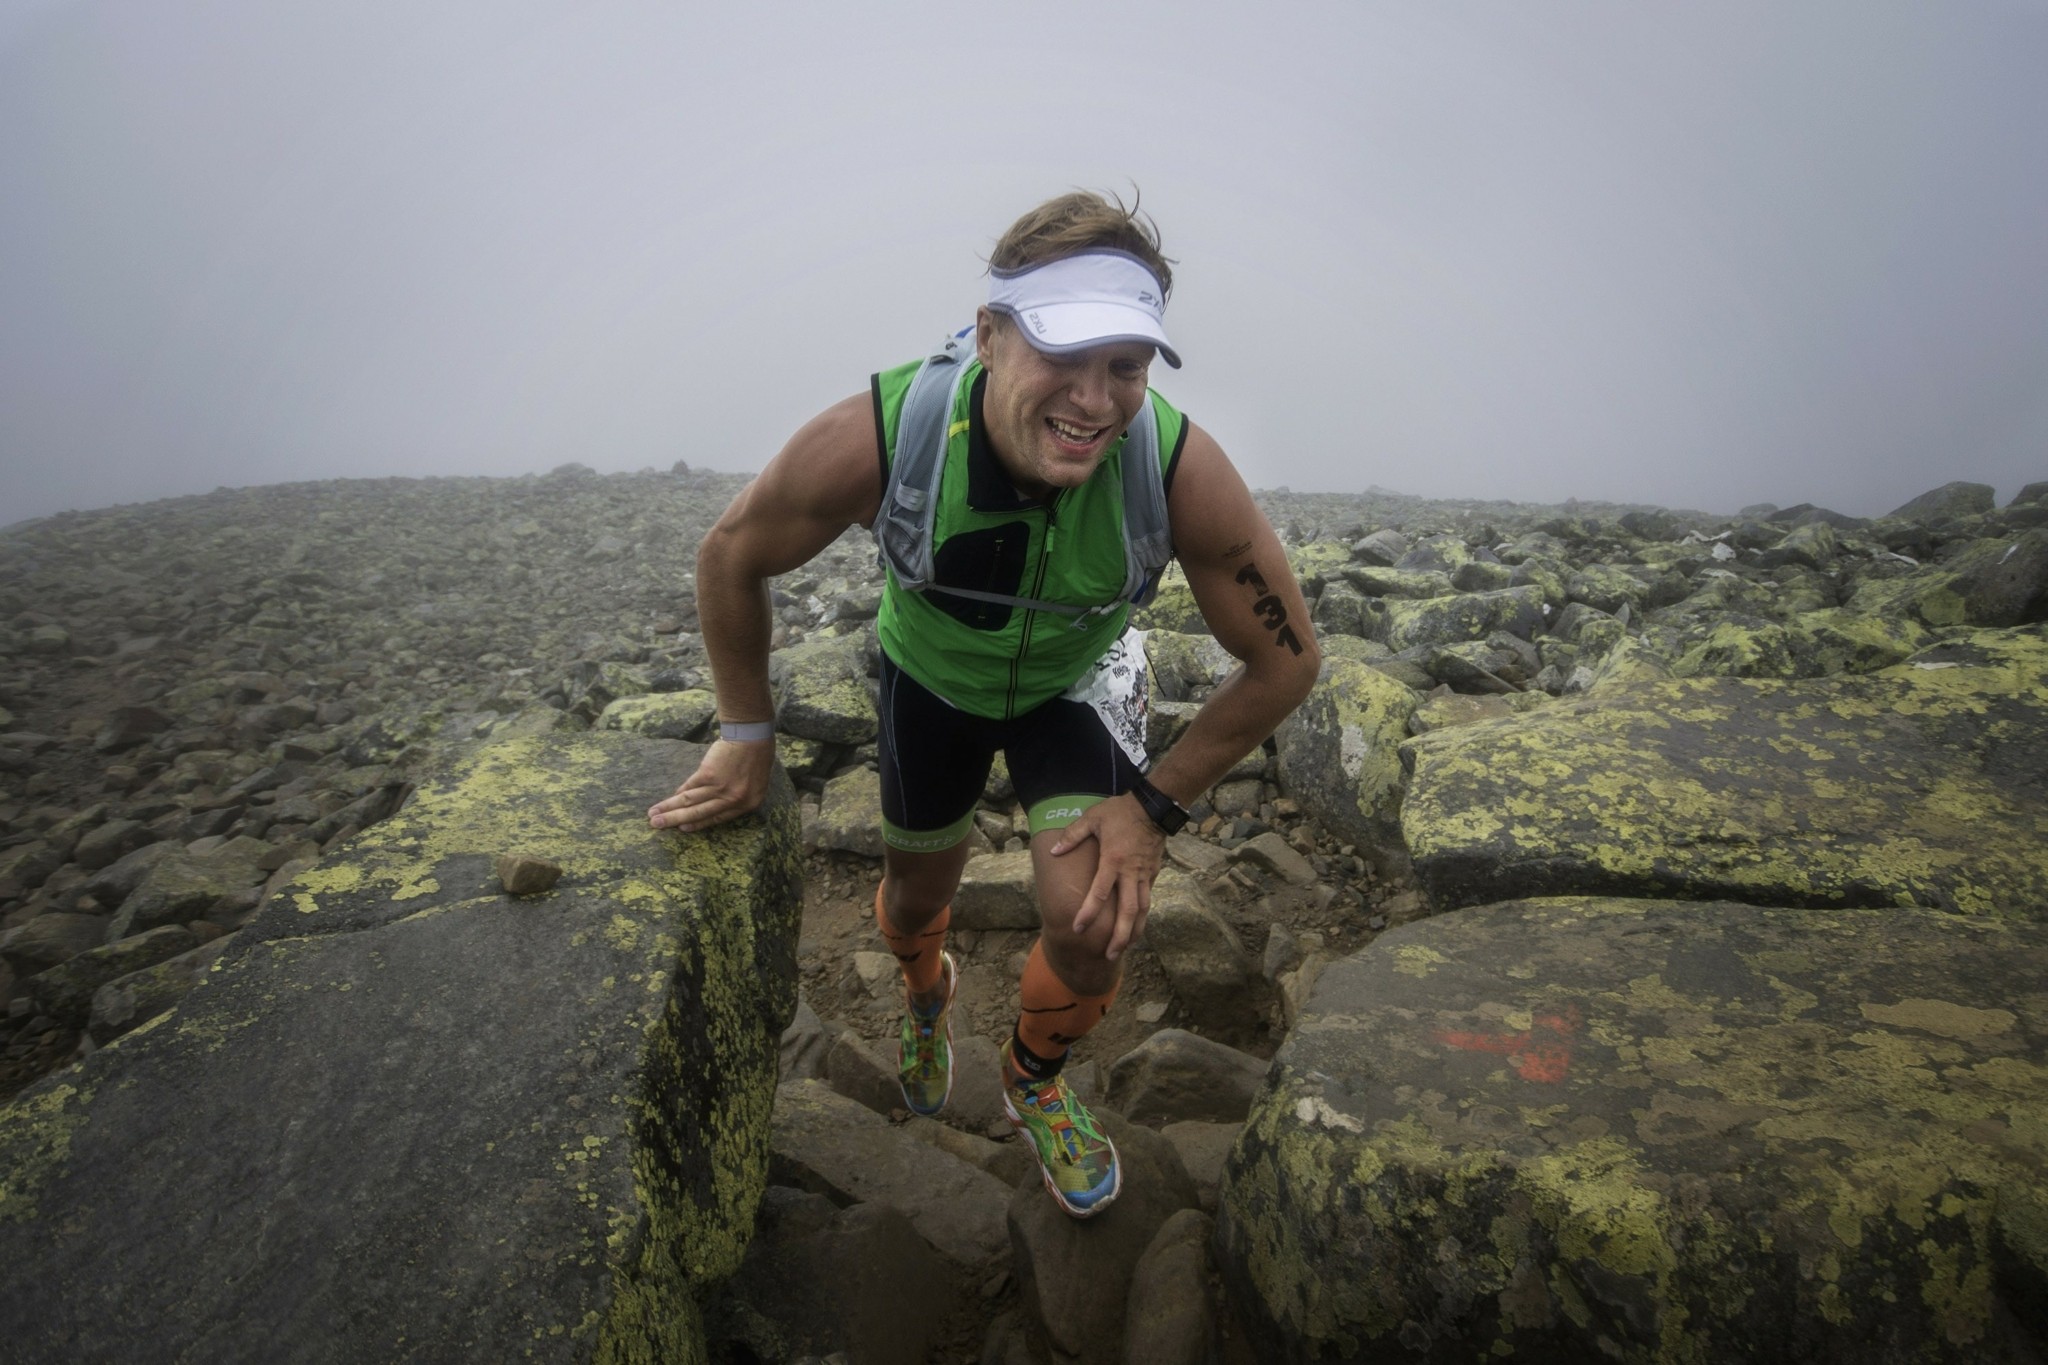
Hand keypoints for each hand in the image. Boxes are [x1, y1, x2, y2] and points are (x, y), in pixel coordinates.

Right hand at [647, 739, 774, 831]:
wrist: (752, 735)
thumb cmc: (757, 756)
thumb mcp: (754, 783)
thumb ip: (736, 796)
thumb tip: (712, 803)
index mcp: (748, 804)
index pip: (718, 818)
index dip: (698, 824)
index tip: (683, 828)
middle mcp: (734, 800)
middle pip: (700, 813)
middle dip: (676, 820)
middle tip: (658, 826)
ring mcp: (720, 788)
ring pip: (690, 802)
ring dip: (669, 809)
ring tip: (653, 816)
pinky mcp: (708, 775)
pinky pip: (690, 786)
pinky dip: (678, 792)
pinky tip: (668, 798)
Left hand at [1050, 793, 1165, 961]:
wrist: (1152, 807)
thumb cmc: (1119, 812)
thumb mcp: (1092, 818)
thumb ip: (1072, 835)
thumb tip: (1054, 852)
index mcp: (1113, 860)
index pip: (1099, 893)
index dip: (1088, 913)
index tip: (1078, 928)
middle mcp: (1130, 872)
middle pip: (1128, 911)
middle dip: (1120, 936)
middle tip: (1109, 954)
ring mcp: (1144, 874)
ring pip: (1142, 909)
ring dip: (1135, 931)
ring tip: (1126, 948)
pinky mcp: (1152, 873)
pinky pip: (1147, 898)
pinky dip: (1142, 915)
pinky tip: (1136, 926)